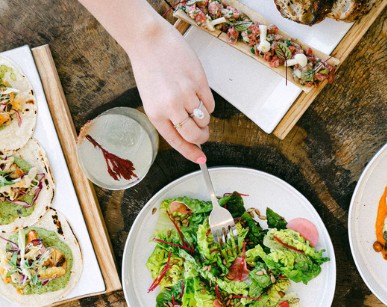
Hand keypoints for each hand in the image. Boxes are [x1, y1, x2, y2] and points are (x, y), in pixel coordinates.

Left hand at [128, 19, 214, 163]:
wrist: (147, 38)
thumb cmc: (148, 66)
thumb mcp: (152, 98)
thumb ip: (169, 118)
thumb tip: (190, 136)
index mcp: (156, 114)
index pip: (178, 142)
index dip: (192, 153)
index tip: (201, 159)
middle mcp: (171, 107)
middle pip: (196, 135)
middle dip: (202, 137)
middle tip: (203, 133)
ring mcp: (186, 94)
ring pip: (205, 119)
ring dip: (203, 117)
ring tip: (194, 103)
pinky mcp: (198, 82)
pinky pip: (210, 104)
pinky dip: (207, 102)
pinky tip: (197, 91)